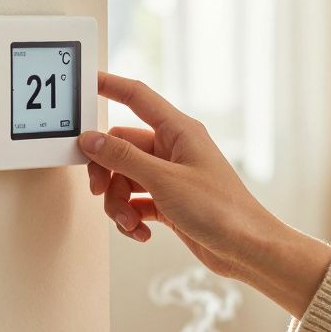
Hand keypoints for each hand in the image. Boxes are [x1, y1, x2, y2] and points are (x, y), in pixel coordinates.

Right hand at [82, 72, 330, 316]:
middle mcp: (174, 150)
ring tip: (128, 222)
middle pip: (121, 148)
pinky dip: (132, 217)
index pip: (137, 97)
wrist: (246, 248)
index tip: (84, 83)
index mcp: (179, 131)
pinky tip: (140, 232)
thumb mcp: (164, 180)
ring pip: (125, 179)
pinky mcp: (170, 202)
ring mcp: (171, 177)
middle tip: (100, 191)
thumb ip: (124, 158)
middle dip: (107, 172)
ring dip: (118, 203)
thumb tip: (91, 139)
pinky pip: (136, 202)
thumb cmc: (220, 210)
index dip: (110, 86)